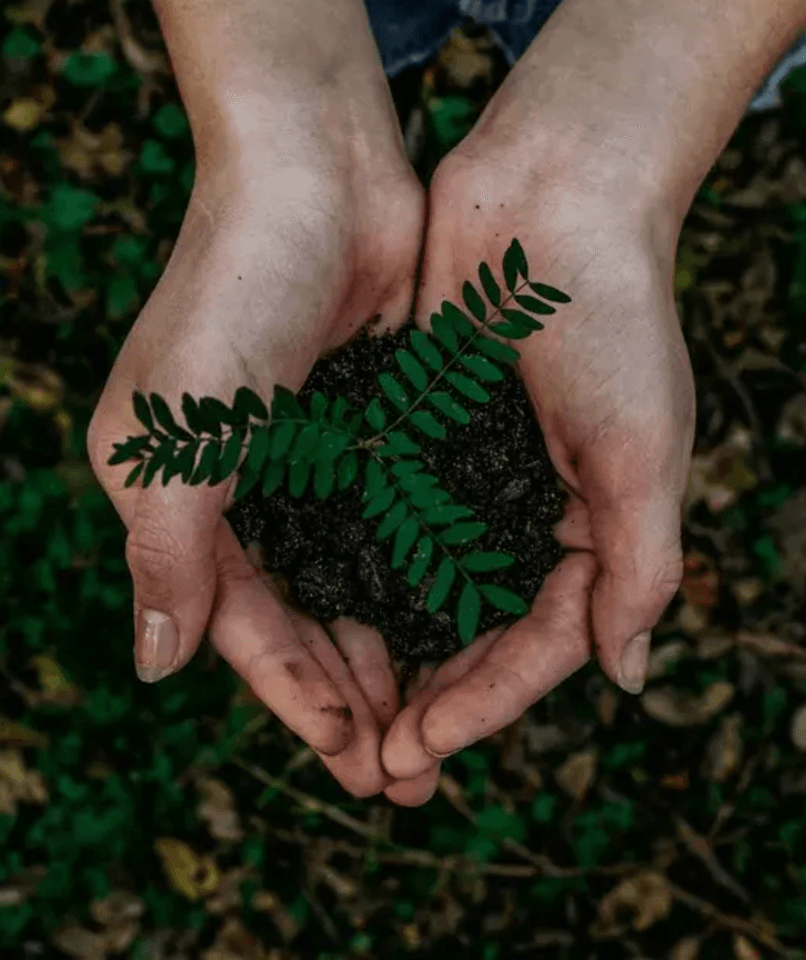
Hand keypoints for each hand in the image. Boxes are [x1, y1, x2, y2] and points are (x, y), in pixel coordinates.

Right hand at [87, 106, 428, 798]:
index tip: (351, 753)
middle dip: (344, 691)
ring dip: (384, 647)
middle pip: (293, 613)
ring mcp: (304, 455)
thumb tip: (155, 666)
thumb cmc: (234, 290)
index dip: (291, 691)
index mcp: (173, 490)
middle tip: (403, 768)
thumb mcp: (180, 430)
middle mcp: (235, 482)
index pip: (234, 617)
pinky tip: (452, 623)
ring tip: (432, 717)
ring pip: (346, 578)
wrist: (315, 172)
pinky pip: (389, 522)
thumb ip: (167, 551)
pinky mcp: (363, 425)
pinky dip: (414, 575)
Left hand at [380, 119, 695, 804]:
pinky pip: (382, 513)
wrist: (552, 197)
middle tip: (375, 762)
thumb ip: (640, 564)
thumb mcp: (645, 449)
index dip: (486, 703)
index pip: (539, 642)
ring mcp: (466, 472)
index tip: (422, 747)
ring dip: (386, 648)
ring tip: (339, 712)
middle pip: (474, 630)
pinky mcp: (414, 430)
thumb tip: (627, 675)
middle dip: (431, 698)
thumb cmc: (614, 318)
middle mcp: (525, 509)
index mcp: (591, 525)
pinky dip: (355, 564)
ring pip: (420, 585)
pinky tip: (314, 608)